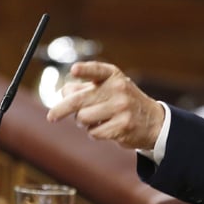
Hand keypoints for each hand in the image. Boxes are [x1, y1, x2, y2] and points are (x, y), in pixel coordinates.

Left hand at [49, 61, 163, 150]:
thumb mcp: (107, 88)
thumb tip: (63, 92)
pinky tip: (106, 127)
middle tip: (51, 117)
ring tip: (95, 118)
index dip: (85, 70)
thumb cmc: (121, 101)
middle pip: (80, 100)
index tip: (74, 70)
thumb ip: (84, 88)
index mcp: (112, 75)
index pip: (97, 70)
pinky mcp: (123, 126)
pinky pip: (94, 132)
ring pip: (83, 119)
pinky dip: (94, 133)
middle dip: (61, 109)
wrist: (152, 121)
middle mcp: (118, 89)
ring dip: (82, 122)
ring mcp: (121, 107)